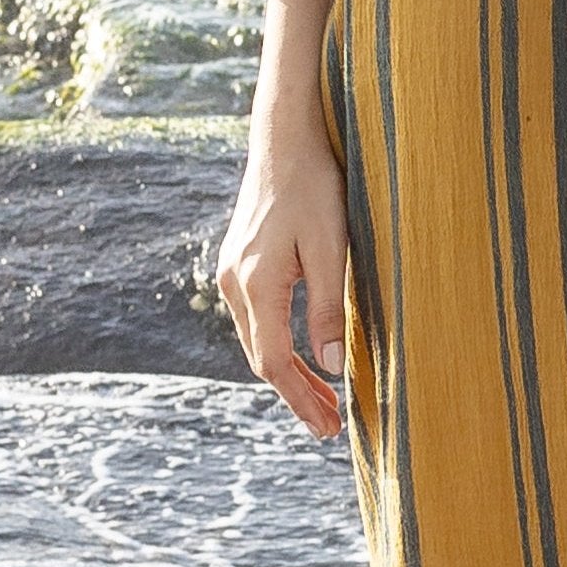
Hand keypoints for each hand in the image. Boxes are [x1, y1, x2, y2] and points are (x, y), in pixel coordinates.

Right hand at [220, 130, 351, 438]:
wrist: (286, 139)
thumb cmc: (317, 187)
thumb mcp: (333, 247)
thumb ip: (329, 307)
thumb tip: (333, 367)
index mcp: (257, 284)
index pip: (275, 362)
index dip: (301, 399)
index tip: (328, 426)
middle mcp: (235, 283)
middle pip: (262, 358)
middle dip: (296, 394)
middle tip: (330, 425)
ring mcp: (233, 272)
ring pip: (257, 340)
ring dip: (288, 373)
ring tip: (323, 399)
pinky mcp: (241, 262)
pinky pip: (257, 318)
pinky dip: (279, 345)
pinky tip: (304, 355)